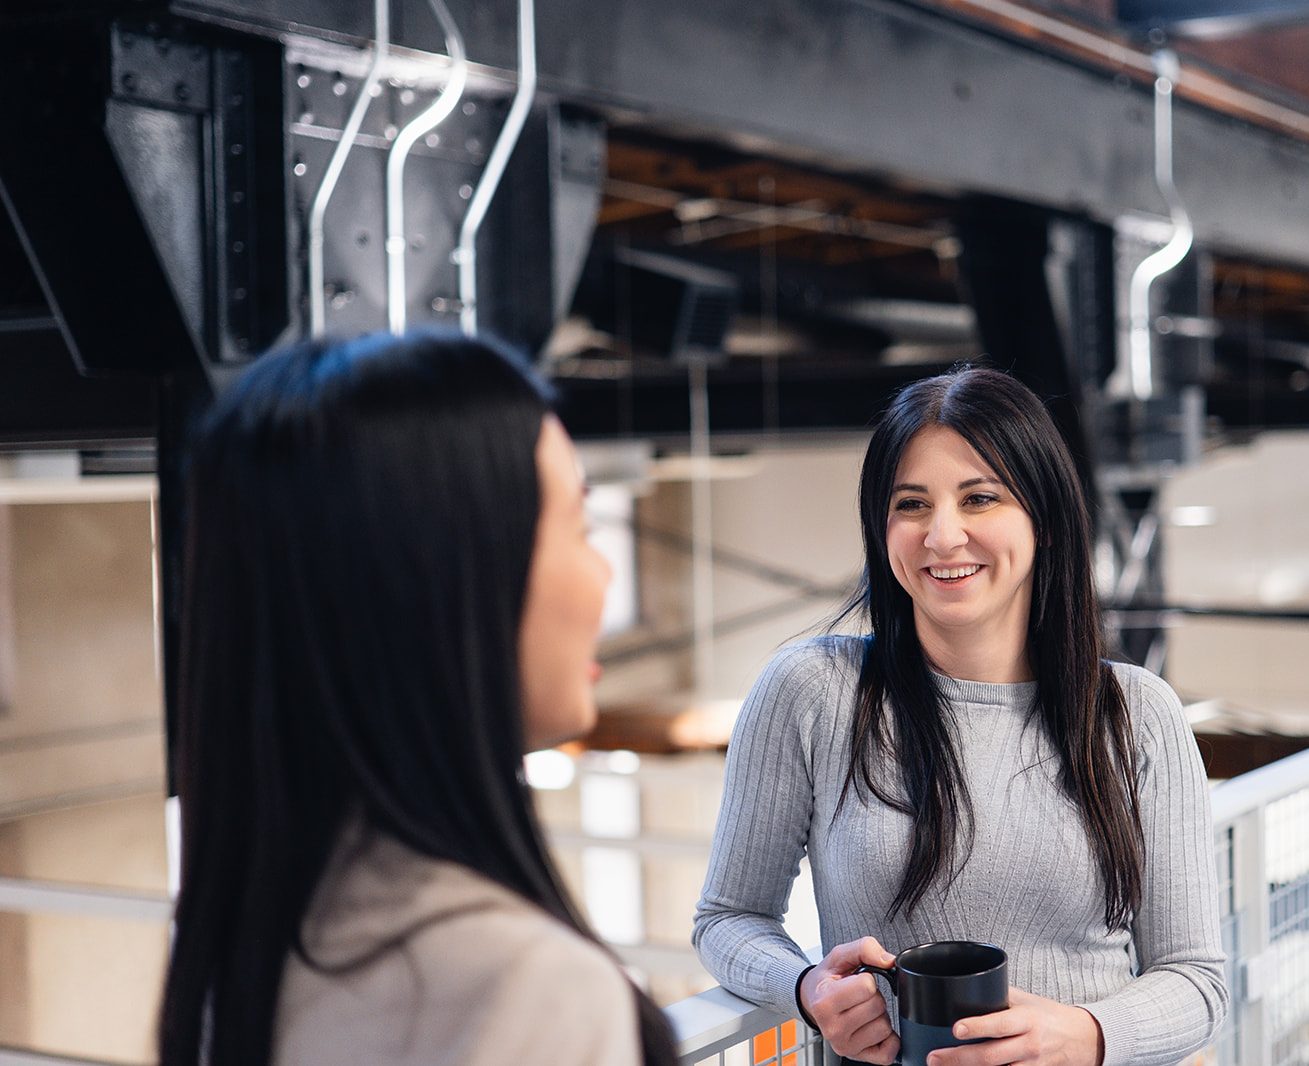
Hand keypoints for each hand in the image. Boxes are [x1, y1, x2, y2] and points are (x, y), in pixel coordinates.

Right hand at [798, 937, 900, 1063]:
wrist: (812, 1000)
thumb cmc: (828, 979)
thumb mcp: (840, 956)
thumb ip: (865, 948)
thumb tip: (889, 961)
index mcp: (824, 1001)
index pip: (867, 986)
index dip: (867, 979)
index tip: (854, 981)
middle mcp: (832, 1028)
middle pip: (877, 1007)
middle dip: (873, 997)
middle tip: (858, 996)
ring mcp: (844, 1046)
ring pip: (884, 1028)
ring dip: (879, 1016)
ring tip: (862, 1010)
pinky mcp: (857, 1057)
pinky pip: (888, 1052)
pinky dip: (888, 1039)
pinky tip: (871, 1027)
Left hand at [927, 987, 1104, 1065]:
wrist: (1085, 1038)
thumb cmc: (1051, 1015)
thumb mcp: (1028, 1000)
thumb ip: (999, 994)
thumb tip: (967, 985)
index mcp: (1027, 1020)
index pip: (999, 1024)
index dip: (977, 1027)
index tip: (955, 1029)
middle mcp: (1029, 1045)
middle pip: (992, 1056)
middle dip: (960, 1058)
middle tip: (934, 1058)